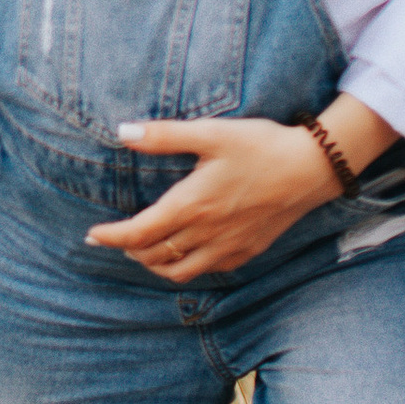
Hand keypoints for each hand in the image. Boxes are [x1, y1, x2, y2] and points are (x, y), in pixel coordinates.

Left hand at [87, 118, 340, 282]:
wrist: (312, 168)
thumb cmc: (260, 146)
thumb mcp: (211, 133)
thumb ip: (164, 135)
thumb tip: (122, 132)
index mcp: (191, 205)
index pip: (139, 232)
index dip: (111, 237)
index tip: (92, 235)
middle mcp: (206, 233)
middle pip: (154, 255)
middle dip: (128, 249)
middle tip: (114, 238)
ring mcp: (228, 246)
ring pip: (180, 271)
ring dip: (154, 263)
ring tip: (143, 249)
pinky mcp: (247, 251)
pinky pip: (208, 270)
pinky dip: (186, 267)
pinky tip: (185, 253)